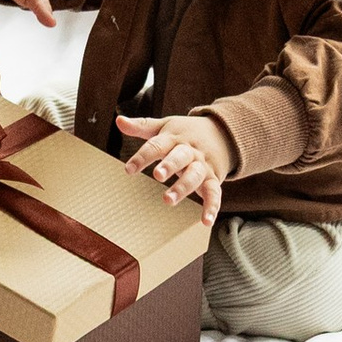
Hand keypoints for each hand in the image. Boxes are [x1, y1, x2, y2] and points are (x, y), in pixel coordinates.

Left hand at [117, 109, 230, 224]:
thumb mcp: (164, 126)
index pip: (157, 145)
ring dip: (183, 187)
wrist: (222, 133)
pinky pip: (214, 193)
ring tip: (168, 200)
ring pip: (195, 175)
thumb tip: (119, 121)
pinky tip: (206, 221)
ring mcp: (202, 165)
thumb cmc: (186, 132)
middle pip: (180, 156)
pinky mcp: (213, 179)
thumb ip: (142, 126)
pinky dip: (212, 207)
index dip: (143, 157)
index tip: (129, 169)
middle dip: (170, 165)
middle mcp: (189, 151)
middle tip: (158, 175)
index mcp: (174, 138)